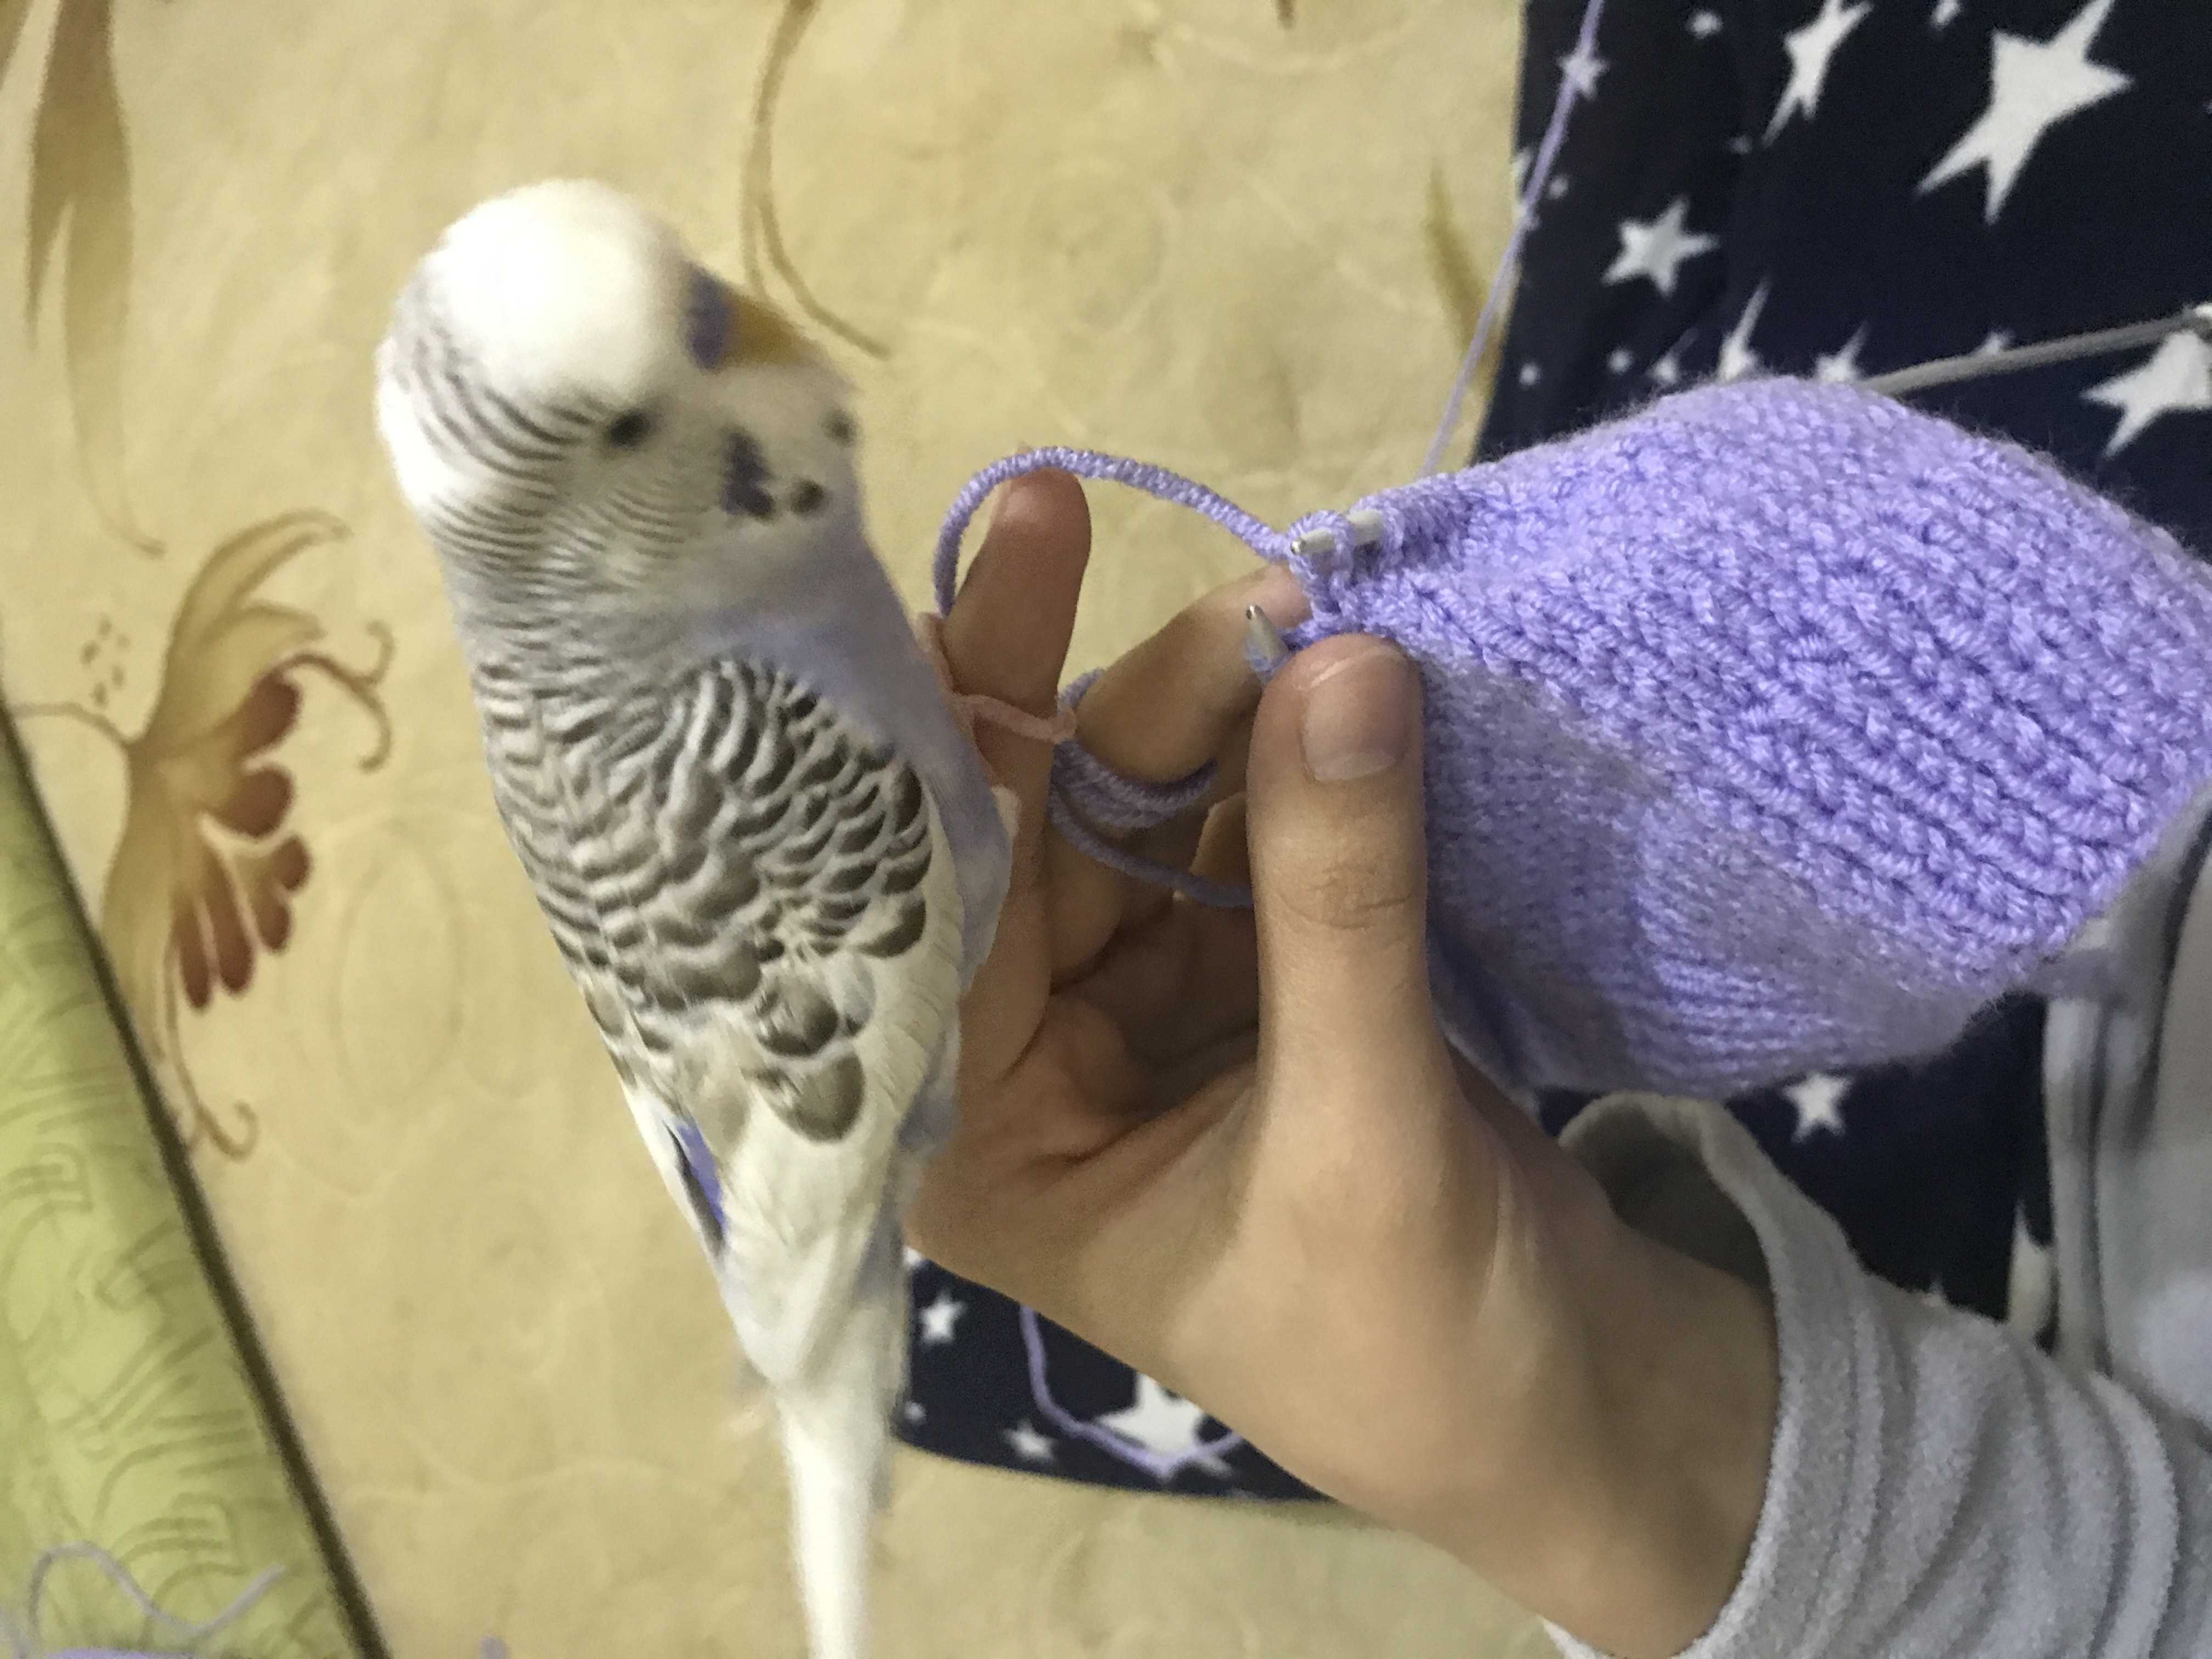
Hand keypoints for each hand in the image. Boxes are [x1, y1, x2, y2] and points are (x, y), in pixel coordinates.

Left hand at [913, 472, 1775, 1658]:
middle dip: (1132, 707)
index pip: (937, 900)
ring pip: (1143, 817)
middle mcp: (1023, 1063)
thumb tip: (1339, 663)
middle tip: (1250, 595)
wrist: (1575, 1411)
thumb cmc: (1419, 1344)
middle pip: (1040, 834)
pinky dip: (1287, 765)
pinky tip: (1327, 670)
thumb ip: (1338, 902)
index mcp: (974, 1140)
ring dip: (1220, 717)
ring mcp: (1133, 1012)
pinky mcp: (1239, 984)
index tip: (1017, 566)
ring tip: (1305, 612)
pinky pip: (1239, 842)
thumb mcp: (1363, 1133)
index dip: (973, 727)